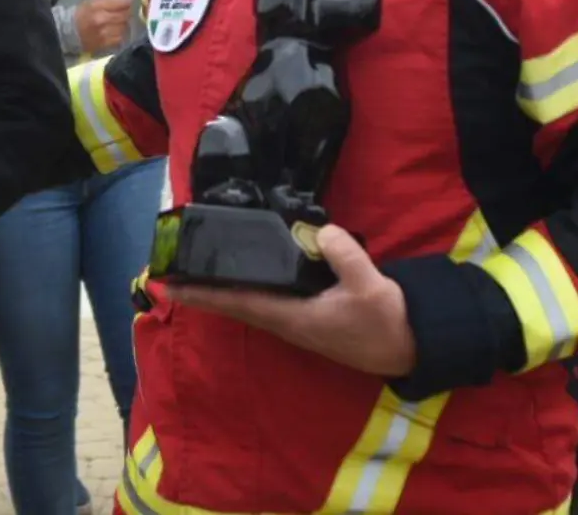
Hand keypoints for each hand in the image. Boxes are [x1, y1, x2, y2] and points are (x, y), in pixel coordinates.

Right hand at [75, 0, 134, 54]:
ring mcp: (104, 32)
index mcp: (96, 6)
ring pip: (124, 26)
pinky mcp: (105, 43)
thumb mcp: (88, 2)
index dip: (127, 1)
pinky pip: (120, 38)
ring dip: (124, 24)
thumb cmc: (79, 16)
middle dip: (127, 12)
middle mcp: (102, 19)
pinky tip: (115, 32)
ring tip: (120, 22)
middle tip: (125, 12)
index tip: (128, 1)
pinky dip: (120, 34)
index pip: (121, 2)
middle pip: (125, 14)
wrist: (68, 34)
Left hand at [163, 225, 415, 375]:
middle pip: (234, 303)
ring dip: (221, 287)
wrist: (408, 346)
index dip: (202, 294)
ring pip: (248, 302)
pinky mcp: (306, 315)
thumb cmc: (385, 321)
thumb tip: (320, 231)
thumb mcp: (369, 287)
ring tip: (196, 268)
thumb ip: (345, 258)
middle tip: (170, 271)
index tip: (168, 286)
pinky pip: (265, 298)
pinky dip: (246, 285)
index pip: (237, 303)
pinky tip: (243, 269)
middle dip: (202, 289)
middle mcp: (285, 322)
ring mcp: (294, 320)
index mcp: (292, 317)